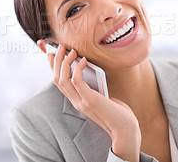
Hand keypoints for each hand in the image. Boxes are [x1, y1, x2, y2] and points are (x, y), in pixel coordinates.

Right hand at [47, 45, 140, 161]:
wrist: (125, 128)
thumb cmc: (116, 111)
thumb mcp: (101, 95)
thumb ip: (92, 85)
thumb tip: (88, 66)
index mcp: (76, 100)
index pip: (58, 82)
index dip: (53, 67)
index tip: (53, 53)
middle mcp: (75, 102)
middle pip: (56, 79)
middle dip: (56, 61)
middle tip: (60, 47)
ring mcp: (81, 102)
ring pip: (62, 80)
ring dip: (64, 62)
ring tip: (71, 51)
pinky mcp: (89, 100)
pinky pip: (76, 81)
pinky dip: (77, 68)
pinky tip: (83, 60)